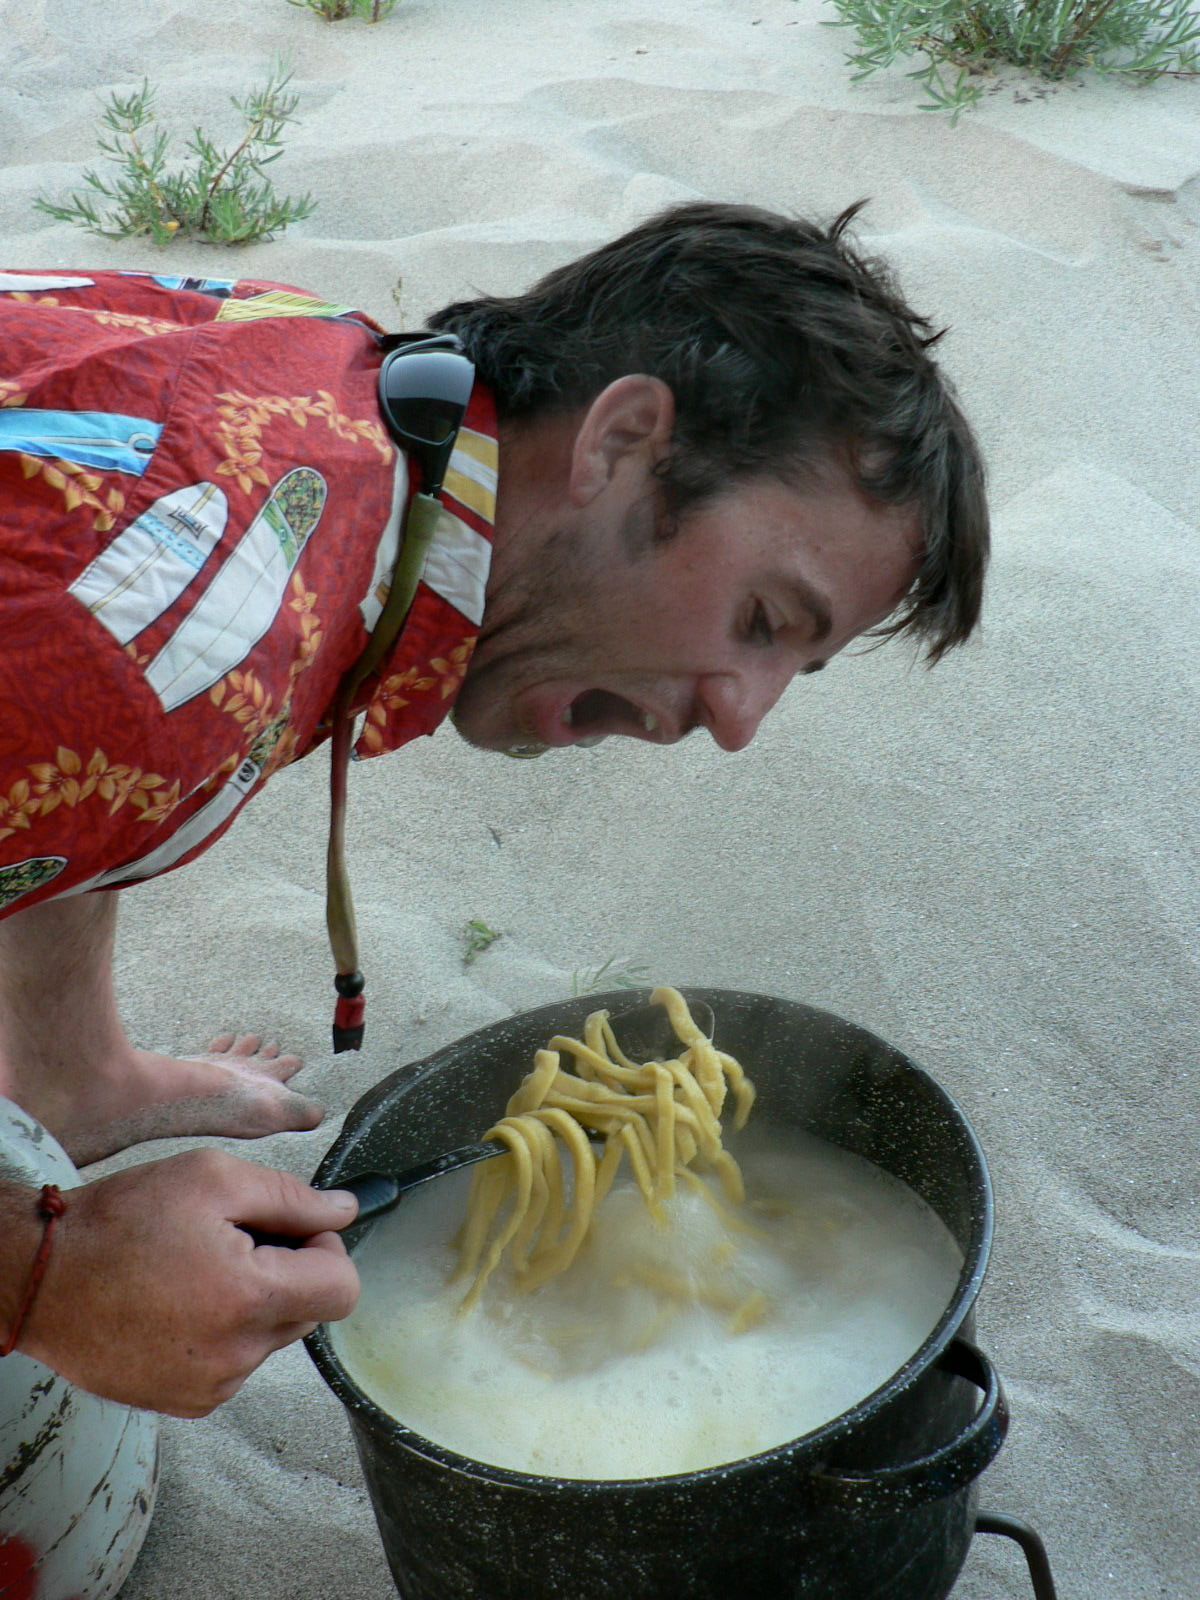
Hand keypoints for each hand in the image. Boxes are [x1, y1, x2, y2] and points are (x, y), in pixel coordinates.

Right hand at [18, 1148, 359, 1416]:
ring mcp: (210, 1387)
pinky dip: (224, 1333)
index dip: (326, 1249)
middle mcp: (236, 1356)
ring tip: (197, 1271)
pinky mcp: (186, 1404)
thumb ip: (291, 1197)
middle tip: (234, 1240)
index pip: (343, 1288)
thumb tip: (345, 1212)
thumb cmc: (121, 1221)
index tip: (292, 1229)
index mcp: (249, 1300)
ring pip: (272, 1337)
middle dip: (288, 1272)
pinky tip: (179, 1304)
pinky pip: (236, 1363)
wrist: (39, 1279)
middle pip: (309, 1311)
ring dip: (254, 1303)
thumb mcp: (212, 1179)